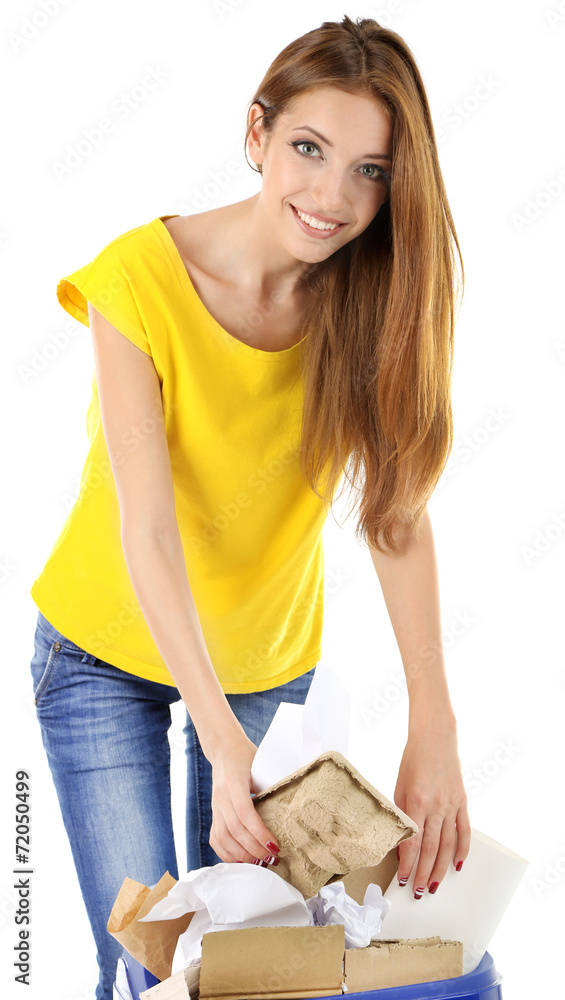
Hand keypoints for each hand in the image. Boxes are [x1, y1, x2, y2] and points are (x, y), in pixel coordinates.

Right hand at [208, 731, 279, 864]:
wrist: (224, 749)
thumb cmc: (246, 756)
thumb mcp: (261, 764)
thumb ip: (272, 783)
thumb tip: (293, 805)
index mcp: (234, 783)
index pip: (244, 814)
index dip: (259, 833)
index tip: (275, 845)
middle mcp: (221, 797)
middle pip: (235, 830)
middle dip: (254, 849)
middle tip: (273, 858)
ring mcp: (215, 806)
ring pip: (223, 838)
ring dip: (242, 854)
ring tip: (261, 862)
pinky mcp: (214, 813)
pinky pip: (215, 838)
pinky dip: (227, 853)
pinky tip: (242, 860)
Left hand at [393, 714, 470, 896]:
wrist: (435, 737)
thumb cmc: (412, 760)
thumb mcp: (399, 786)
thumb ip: (401, 814)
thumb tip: (400, 840)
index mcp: (416, 802)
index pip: (412, 842)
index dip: (407, 864)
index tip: (403, 879)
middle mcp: (436, 806)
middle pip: (430, 848)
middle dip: (423, 873)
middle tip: (418, 891)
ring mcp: (451, 805)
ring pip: (447, 845)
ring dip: (440, 868)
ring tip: (434, 885)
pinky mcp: (462, 801)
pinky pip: (464, 830)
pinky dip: (462, 849)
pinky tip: (458, 864)